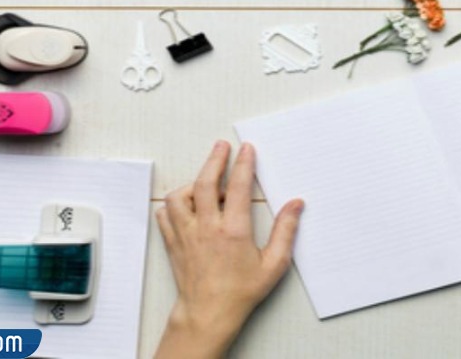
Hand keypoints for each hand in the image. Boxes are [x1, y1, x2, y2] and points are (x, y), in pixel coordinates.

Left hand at [154, 141, 304, 358]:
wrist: (208, 313)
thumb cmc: (241, 291)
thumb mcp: (273, 265)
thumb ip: (285, 231)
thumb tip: (295, 205)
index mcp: (233, 231)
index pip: (238, 187)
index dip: (243, 164)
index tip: (247, 150)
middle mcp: (207, 229)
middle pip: (205, 183)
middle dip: (215, 159)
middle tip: (222, 146)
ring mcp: (186, 235)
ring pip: (179, 196)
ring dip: (192, 184)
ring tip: (206, 182)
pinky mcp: (173, 243)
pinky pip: (165, 215)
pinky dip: (174, 205)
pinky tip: (188, 206)